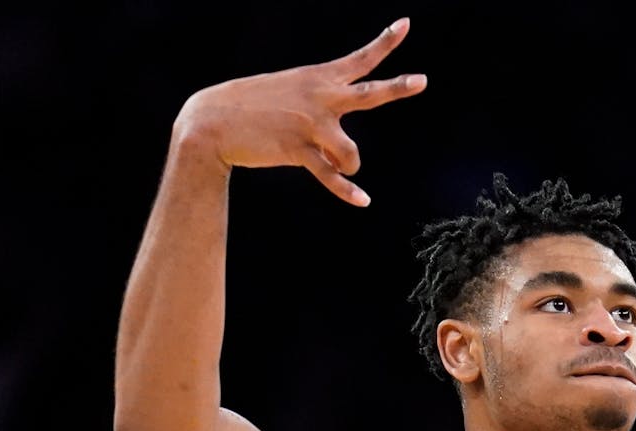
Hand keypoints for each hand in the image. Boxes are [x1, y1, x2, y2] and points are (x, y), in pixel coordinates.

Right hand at [172, 17, 425, 205]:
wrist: (212, 121)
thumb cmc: (251, 108)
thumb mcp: (289, 99)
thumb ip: (322, 121)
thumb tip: (340, 163)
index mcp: (318, 78)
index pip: (360, 59)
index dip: (385, 42)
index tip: (406, 25)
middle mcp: (320, 97)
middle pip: (370, 93)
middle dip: (398, 87)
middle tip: (423, 81)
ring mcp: (311, 124)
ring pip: (352, 153)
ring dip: (349, 166)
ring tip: (341, 169)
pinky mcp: (299, 150)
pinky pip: (330, 176)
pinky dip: (347, 190)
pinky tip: (362, 200)